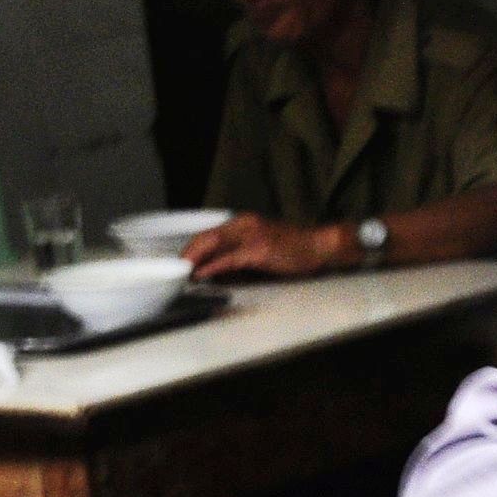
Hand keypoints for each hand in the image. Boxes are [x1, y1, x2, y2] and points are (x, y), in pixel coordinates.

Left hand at [185, 215, 348, 280]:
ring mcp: (251, 236)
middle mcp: (244, 224)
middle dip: (187, 253)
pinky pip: (228, 259)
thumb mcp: (264, 245)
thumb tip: (219, 269)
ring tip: (183, 272)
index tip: (183, 261)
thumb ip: (242, 252)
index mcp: (244, 222)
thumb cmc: (297, 248)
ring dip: (194, 259)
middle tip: (176, 268)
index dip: (193, 248)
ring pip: (212, 244)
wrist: (320, 246)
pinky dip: (211, 267)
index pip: (210, 233)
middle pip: (205, 236)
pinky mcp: (259, 250)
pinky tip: (202, 274)